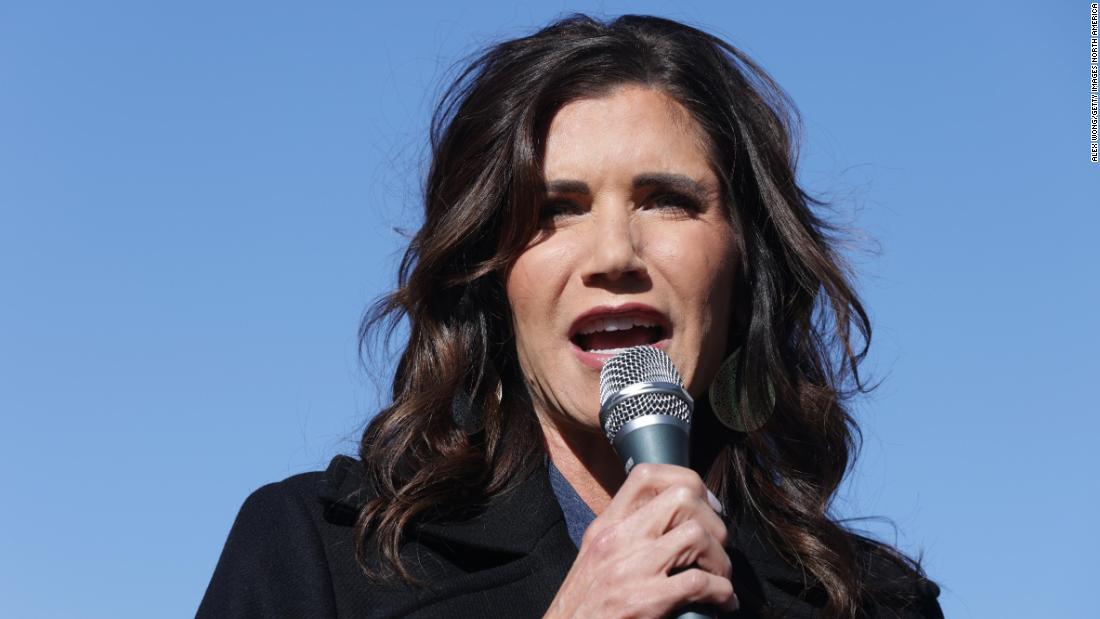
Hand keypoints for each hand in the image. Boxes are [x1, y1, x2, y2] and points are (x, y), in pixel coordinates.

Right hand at [544, 463, 737, 618]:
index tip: (706, 507)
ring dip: (720, 559)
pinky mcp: (643, 602)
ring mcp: (630, 569)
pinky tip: (723, 603)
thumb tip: (671, 526)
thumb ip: (627, 537)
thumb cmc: (584, 607)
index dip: (688, 484)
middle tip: (717, 548)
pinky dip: (722, 593)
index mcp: (606, 526)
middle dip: (713, 522)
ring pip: (696, 536)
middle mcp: (617, 540)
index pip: (648, 476)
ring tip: (720, 577)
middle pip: (681, 499)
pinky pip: (699, 583)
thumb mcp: (597, 558)